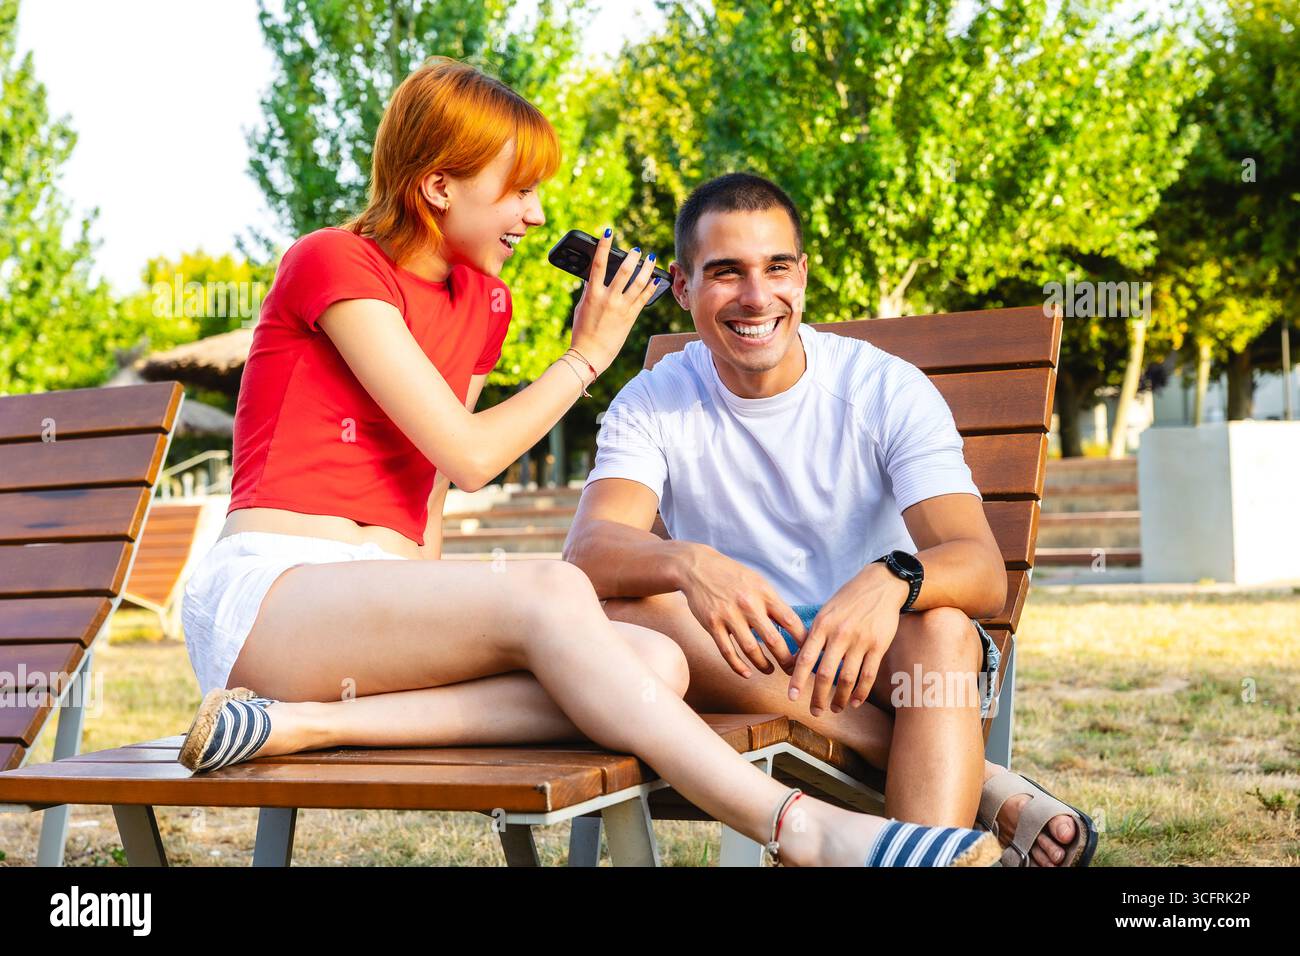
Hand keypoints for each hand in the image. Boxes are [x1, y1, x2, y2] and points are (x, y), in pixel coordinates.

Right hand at [570, 229, 660, 374]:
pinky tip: (655, 279)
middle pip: (624, 271)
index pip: (598, 264)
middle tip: (637, 249)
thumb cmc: (582, 331)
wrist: (590, 354)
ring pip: (639, 283)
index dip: (603, 246)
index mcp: (593, 294)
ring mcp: (621, 308)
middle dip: (632, 257)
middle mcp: (608, 298)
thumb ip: (588, 291)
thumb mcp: (582, 308)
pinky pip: (644, 298)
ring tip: (651, 258)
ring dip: (646, 268)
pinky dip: (650, 287)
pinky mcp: (631, 317)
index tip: (608, 232)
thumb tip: (592, 278)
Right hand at [679, 544, 804, 677]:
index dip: (802, 641)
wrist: (698, 567)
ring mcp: (729, 615)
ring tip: (770, 670)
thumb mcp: (758, 582)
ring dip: (763, 665)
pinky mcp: (712, 624)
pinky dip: (738, 666)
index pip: (791, 621)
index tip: (808, 652)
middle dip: (786, 660)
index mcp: (764, 593)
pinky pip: (727, 652)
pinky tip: (747, 673)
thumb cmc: (733, 576)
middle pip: (773, 640)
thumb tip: (793, 626)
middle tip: (792, 669)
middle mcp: (748, 605)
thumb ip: (773, 603)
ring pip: (751, 649)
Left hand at [788, 563, 910, 716]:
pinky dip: (861, 692)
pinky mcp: (879, 645)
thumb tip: (794, 661)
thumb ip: (811, 637)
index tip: (791, 698)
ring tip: (835, 709)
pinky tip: (855, 701)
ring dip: (840, 698)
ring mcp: (860, 641)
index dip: (798, 680)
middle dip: (818, 697)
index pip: (806, 658)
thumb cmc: (848, 600)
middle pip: (826, 674)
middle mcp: (840, 634)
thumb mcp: (825, 613)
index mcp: (822, 625)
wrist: (881, 584)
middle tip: (814, 712)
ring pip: (847, 678)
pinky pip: (868, 675)